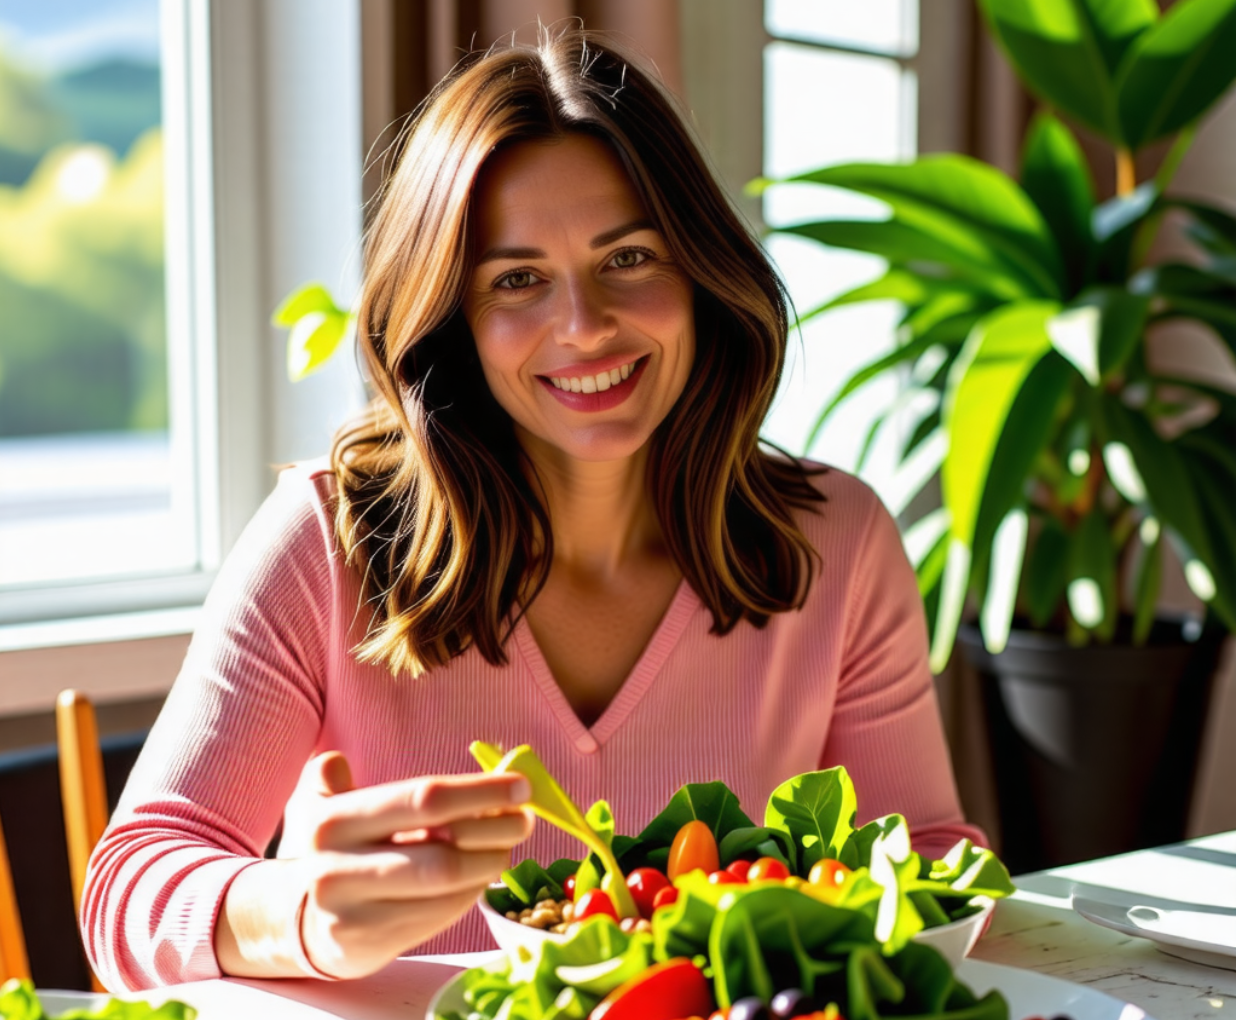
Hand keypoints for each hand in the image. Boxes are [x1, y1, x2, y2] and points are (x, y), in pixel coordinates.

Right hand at [217, 751, 532, 979]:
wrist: (288, 918)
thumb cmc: (328, 848)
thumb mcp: (321, 801)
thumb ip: (350, 772)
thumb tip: (371, 754)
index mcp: (335, 819)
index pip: (423, 798)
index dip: (480, 791)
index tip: (520, 786)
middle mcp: (338, 866)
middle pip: (443, 848)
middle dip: (495, 830)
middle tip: (525, 820)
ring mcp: (353, 910)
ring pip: (446, 885)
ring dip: (489, 864)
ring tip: (506, 847)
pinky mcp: (369, 942)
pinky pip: (439, 916)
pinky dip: (470, 894)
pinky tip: (479, 876)